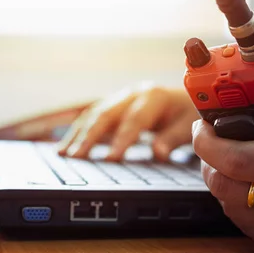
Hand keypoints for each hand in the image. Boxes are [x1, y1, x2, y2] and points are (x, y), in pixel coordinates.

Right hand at [57, 82, 198, 160]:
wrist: (189, 97)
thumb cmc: (189, 113)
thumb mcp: (188, 126)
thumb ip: (172, 139)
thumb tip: (158, 153)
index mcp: (153, 96)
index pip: (134, 120)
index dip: (122, 140)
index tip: (111, 159)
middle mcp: (132, 93)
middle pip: (106, 114)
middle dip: (90, 136)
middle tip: (77, 156)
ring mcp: (121, 98)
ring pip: (94, 114)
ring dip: (78, 133)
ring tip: (64, 154)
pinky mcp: (114, 105)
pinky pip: (92, 117)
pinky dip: (78, 131)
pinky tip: (66, 147)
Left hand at [192, 46, 253, 252]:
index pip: (240, 158)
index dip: (208, 142)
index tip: (203, 126)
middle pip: (226, 187)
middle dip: (207, 161)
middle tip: (212, 141)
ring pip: (231, 208)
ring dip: (220, 182)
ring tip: (229, 159)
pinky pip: (247, 226)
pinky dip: (237, 204)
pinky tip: (248, 184)